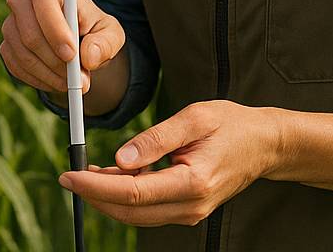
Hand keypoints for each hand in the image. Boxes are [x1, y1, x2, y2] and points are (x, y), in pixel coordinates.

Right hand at [0, 0, 125, 106]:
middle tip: (77, 79)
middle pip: (30, 32)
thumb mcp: (110, 33)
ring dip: (50, 74)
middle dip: (54, 60)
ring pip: (23, 54)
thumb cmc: (92, 28)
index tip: (72, 55)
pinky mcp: (6, 45)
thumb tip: (89, 56)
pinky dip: (39, 79)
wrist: (76, 39)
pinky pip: (17, 67)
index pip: (44, 0)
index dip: (55, 29)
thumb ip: (105, 43)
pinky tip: (56, 80)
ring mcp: (10, 23)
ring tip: (73, 82)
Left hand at [59, 101, 280, 226]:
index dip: (97, 187)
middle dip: (95, 196)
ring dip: (109, 198)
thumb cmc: (231, 124)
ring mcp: (191, 211)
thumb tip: (120, 160)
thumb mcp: (194, 117)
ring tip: (89, 172)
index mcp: (194, 181)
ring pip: (138, 215)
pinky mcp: (189, 209)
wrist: (264, 144)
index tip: (70, 176)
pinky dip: (127, 197)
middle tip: (69, 176)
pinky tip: (115, 177)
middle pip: (131, 211)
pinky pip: (150, 210)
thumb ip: (155, 138)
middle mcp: (192, 205)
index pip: (135, 192)